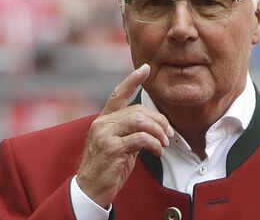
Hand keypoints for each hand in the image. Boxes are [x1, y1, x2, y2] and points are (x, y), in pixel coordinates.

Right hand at [76, 64, 173, 207]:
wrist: (91, 190)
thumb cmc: (107, 168)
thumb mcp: (119, 144)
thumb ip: (130, 131)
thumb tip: (153, 125)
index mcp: (103, 120)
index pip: (117, 94)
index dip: (132, 80)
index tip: (145, 68)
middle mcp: (102, 124)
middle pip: (136, 110)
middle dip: (158, 120)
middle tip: (169, 134)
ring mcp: (105, 135)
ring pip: (139, 121)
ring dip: (157, 132)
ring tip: (164, 144)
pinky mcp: (111, 148)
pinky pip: (140, 139)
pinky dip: (154, 144)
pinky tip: (158, 152)